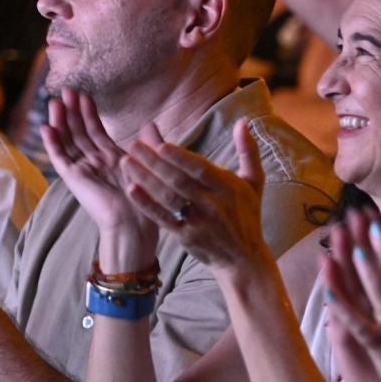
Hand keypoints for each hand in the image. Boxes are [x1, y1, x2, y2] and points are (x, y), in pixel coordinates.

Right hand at [40, 87, 160, 270]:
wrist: (134, 222)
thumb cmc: (145, 198)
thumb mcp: (149, 164)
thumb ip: (148, 142)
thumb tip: (151, 122)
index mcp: (111, 158)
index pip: (96, 130)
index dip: (89, 112)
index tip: (84, 94)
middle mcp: (94, 162)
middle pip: (79, 132)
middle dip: (72, 111)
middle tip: (66, 90)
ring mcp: (82, 169)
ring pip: (67, 140)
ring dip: (61, 121)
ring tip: (55, 101)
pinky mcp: (73, 179)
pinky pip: (60, 158)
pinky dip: (53, 143)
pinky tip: (47, 126)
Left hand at [119, 117, 271, 279]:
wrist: (243, 259)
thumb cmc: (247, 215)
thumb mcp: (254, 182)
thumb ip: (248, 150)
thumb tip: (242, 122)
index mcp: (228, 188)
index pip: (200, 169)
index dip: (179, 157)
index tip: (160, 144)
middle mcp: (213, 204)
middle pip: (178, 180)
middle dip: (154, 162)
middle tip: (133, 145)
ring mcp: (198, 222)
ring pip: (167, 197)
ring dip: (145, 179)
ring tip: (126, 162)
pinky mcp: (186, 237)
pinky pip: (163, 218)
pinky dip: (147, 204)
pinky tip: (131, 190)